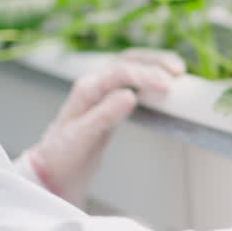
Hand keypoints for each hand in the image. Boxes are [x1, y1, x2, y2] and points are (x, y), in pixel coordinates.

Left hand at [20, 48, 185, 205]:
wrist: (53, 170)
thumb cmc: (63, 156)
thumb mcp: (82, 138)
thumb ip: (105, 116)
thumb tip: (130, 96)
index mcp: (87, 89)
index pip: (121, 72)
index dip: (146, 76)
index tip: (167, 86)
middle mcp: (95, 85)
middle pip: (128, 61)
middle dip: (155, 62)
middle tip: (178, 71)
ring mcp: (102, 91)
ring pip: (131, 66)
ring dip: (154, 64)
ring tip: (177, 70)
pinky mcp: (110, 101)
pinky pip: (133, 81)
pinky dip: (150, 76)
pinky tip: (163, 82)